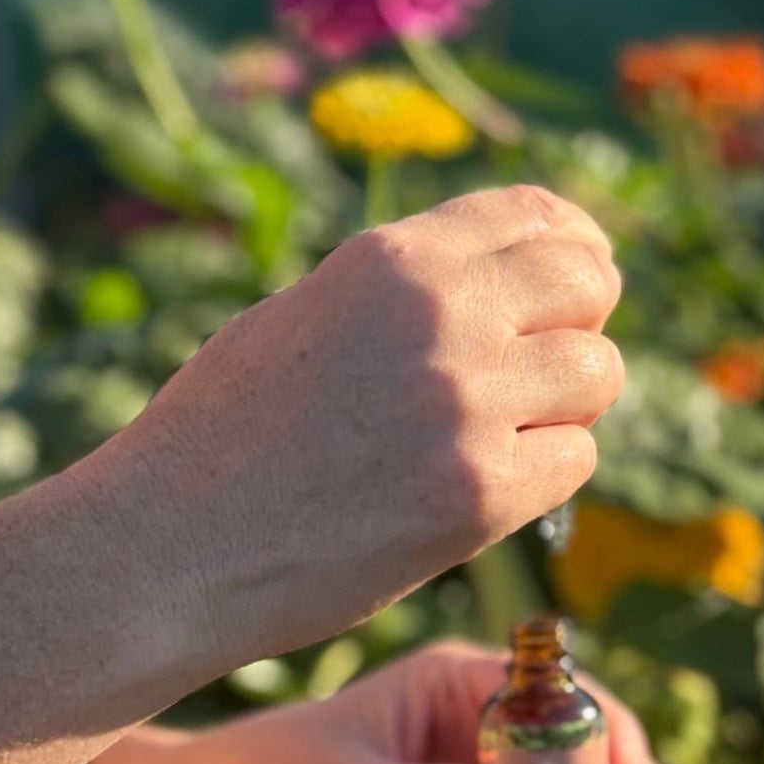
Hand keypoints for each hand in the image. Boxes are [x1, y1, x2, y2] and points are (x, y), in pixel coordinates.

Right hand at [104, 185, 623, 675]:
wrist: (166, 548)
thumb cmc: (215, 443)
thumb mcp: (296, 320)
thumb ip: (395, 297)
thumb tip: (490, 290)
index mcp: (391, 261)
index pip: (535, 216)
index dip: (571, 250)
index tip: (575, 285)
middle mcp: (441, 315)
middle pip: (589, 285)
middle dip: (581, 324)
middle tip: (544, 376)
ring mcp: (466, 405)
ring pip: (598, 374)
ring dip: (567, 408)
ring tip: (505, 440)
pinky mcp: (479, 494)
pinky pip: (574, 462)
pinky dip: (542, 478)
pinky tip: (485, 493)